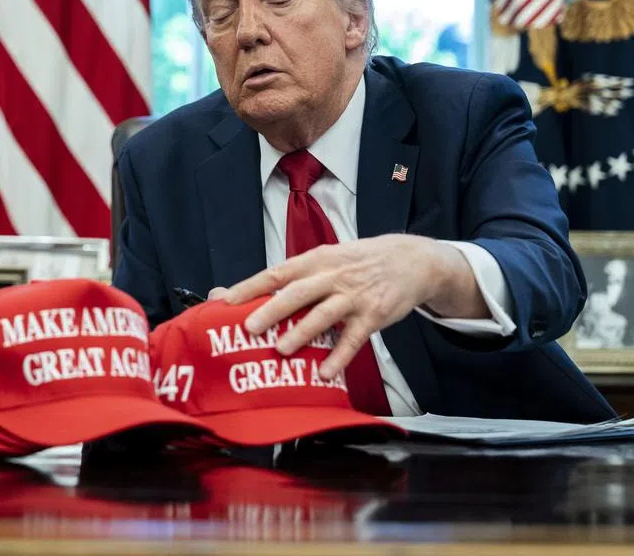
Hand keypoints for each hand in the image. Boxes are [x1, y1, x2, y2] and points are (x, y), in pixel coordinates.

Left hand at [208, 234, 485, 378]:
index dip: (250, 287)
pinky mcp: (373, 315)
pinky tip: (325, 372)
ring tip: (282, 350)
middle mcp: (332, 276)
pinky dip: (339, 356)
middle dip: (273, 309)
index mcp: (315, 261)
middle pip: (298, 292)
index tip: (224, 301)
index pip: (277, 272)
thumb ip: (293, 278)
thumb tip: (248, 295)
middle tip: (249, 327)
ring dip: (302, 332)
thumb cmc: (357, 263)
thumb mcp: (327, 260)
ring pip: (324, 314)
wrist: (409, 260)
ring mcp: (353, 296)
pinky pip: (353, 339)